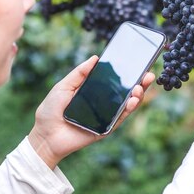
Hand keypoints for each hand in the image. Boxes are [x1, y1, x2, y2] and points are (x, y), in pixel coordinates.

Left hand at [28, 55, 154, 168]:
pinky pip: (120, 118)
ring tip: (140, 87)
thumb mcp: (63, 86)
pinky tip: (132, 100)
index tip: (138, 63)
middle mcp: (103, 103)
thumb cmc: (51, 110)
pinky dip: (128, 109)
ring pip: (127, 105)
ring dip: (137, 96)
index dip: (127, 73)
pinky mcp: (106, 128)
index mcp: (94, 91)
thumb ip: (79, 73)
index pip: (115, 80)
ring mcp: (106, 115)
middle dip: (139, 83)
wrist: (45, 135)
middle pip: (125, 92)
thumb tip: (96, 58)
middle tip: (148, 75)